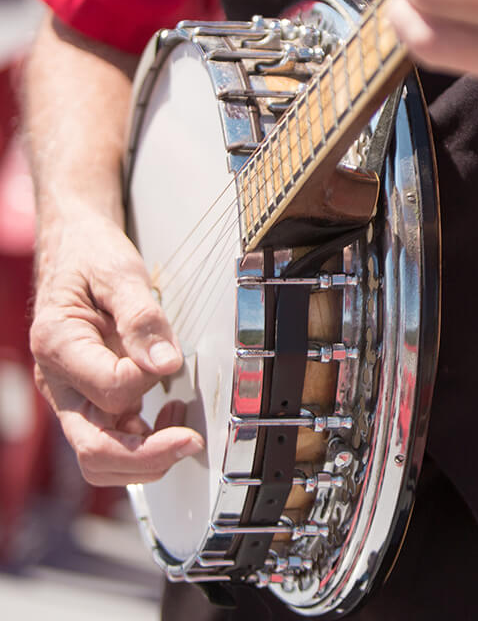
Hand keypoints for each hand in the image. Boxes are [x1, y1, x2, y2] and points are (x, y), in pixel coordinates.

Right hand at [30, 207, 203, 485]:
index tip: (172, 357)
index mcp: (58, 346)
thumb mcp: (120, 273)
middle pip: (94, 449)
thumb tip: (166, 365)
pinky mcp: (89, 398)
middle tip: (191, 442)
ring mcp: (72, 395)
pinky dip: (143, 443)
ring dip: (145, 458)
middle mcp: (59, 382)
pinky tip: (169, 415)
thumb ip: (142, 318)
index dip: (149, 379)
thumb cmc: (92, 257)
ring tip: (184, 432)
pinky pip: (111, 439)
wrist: (72, 248)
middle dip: (147, 456)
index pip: (111, 390)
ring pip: (100, 456)